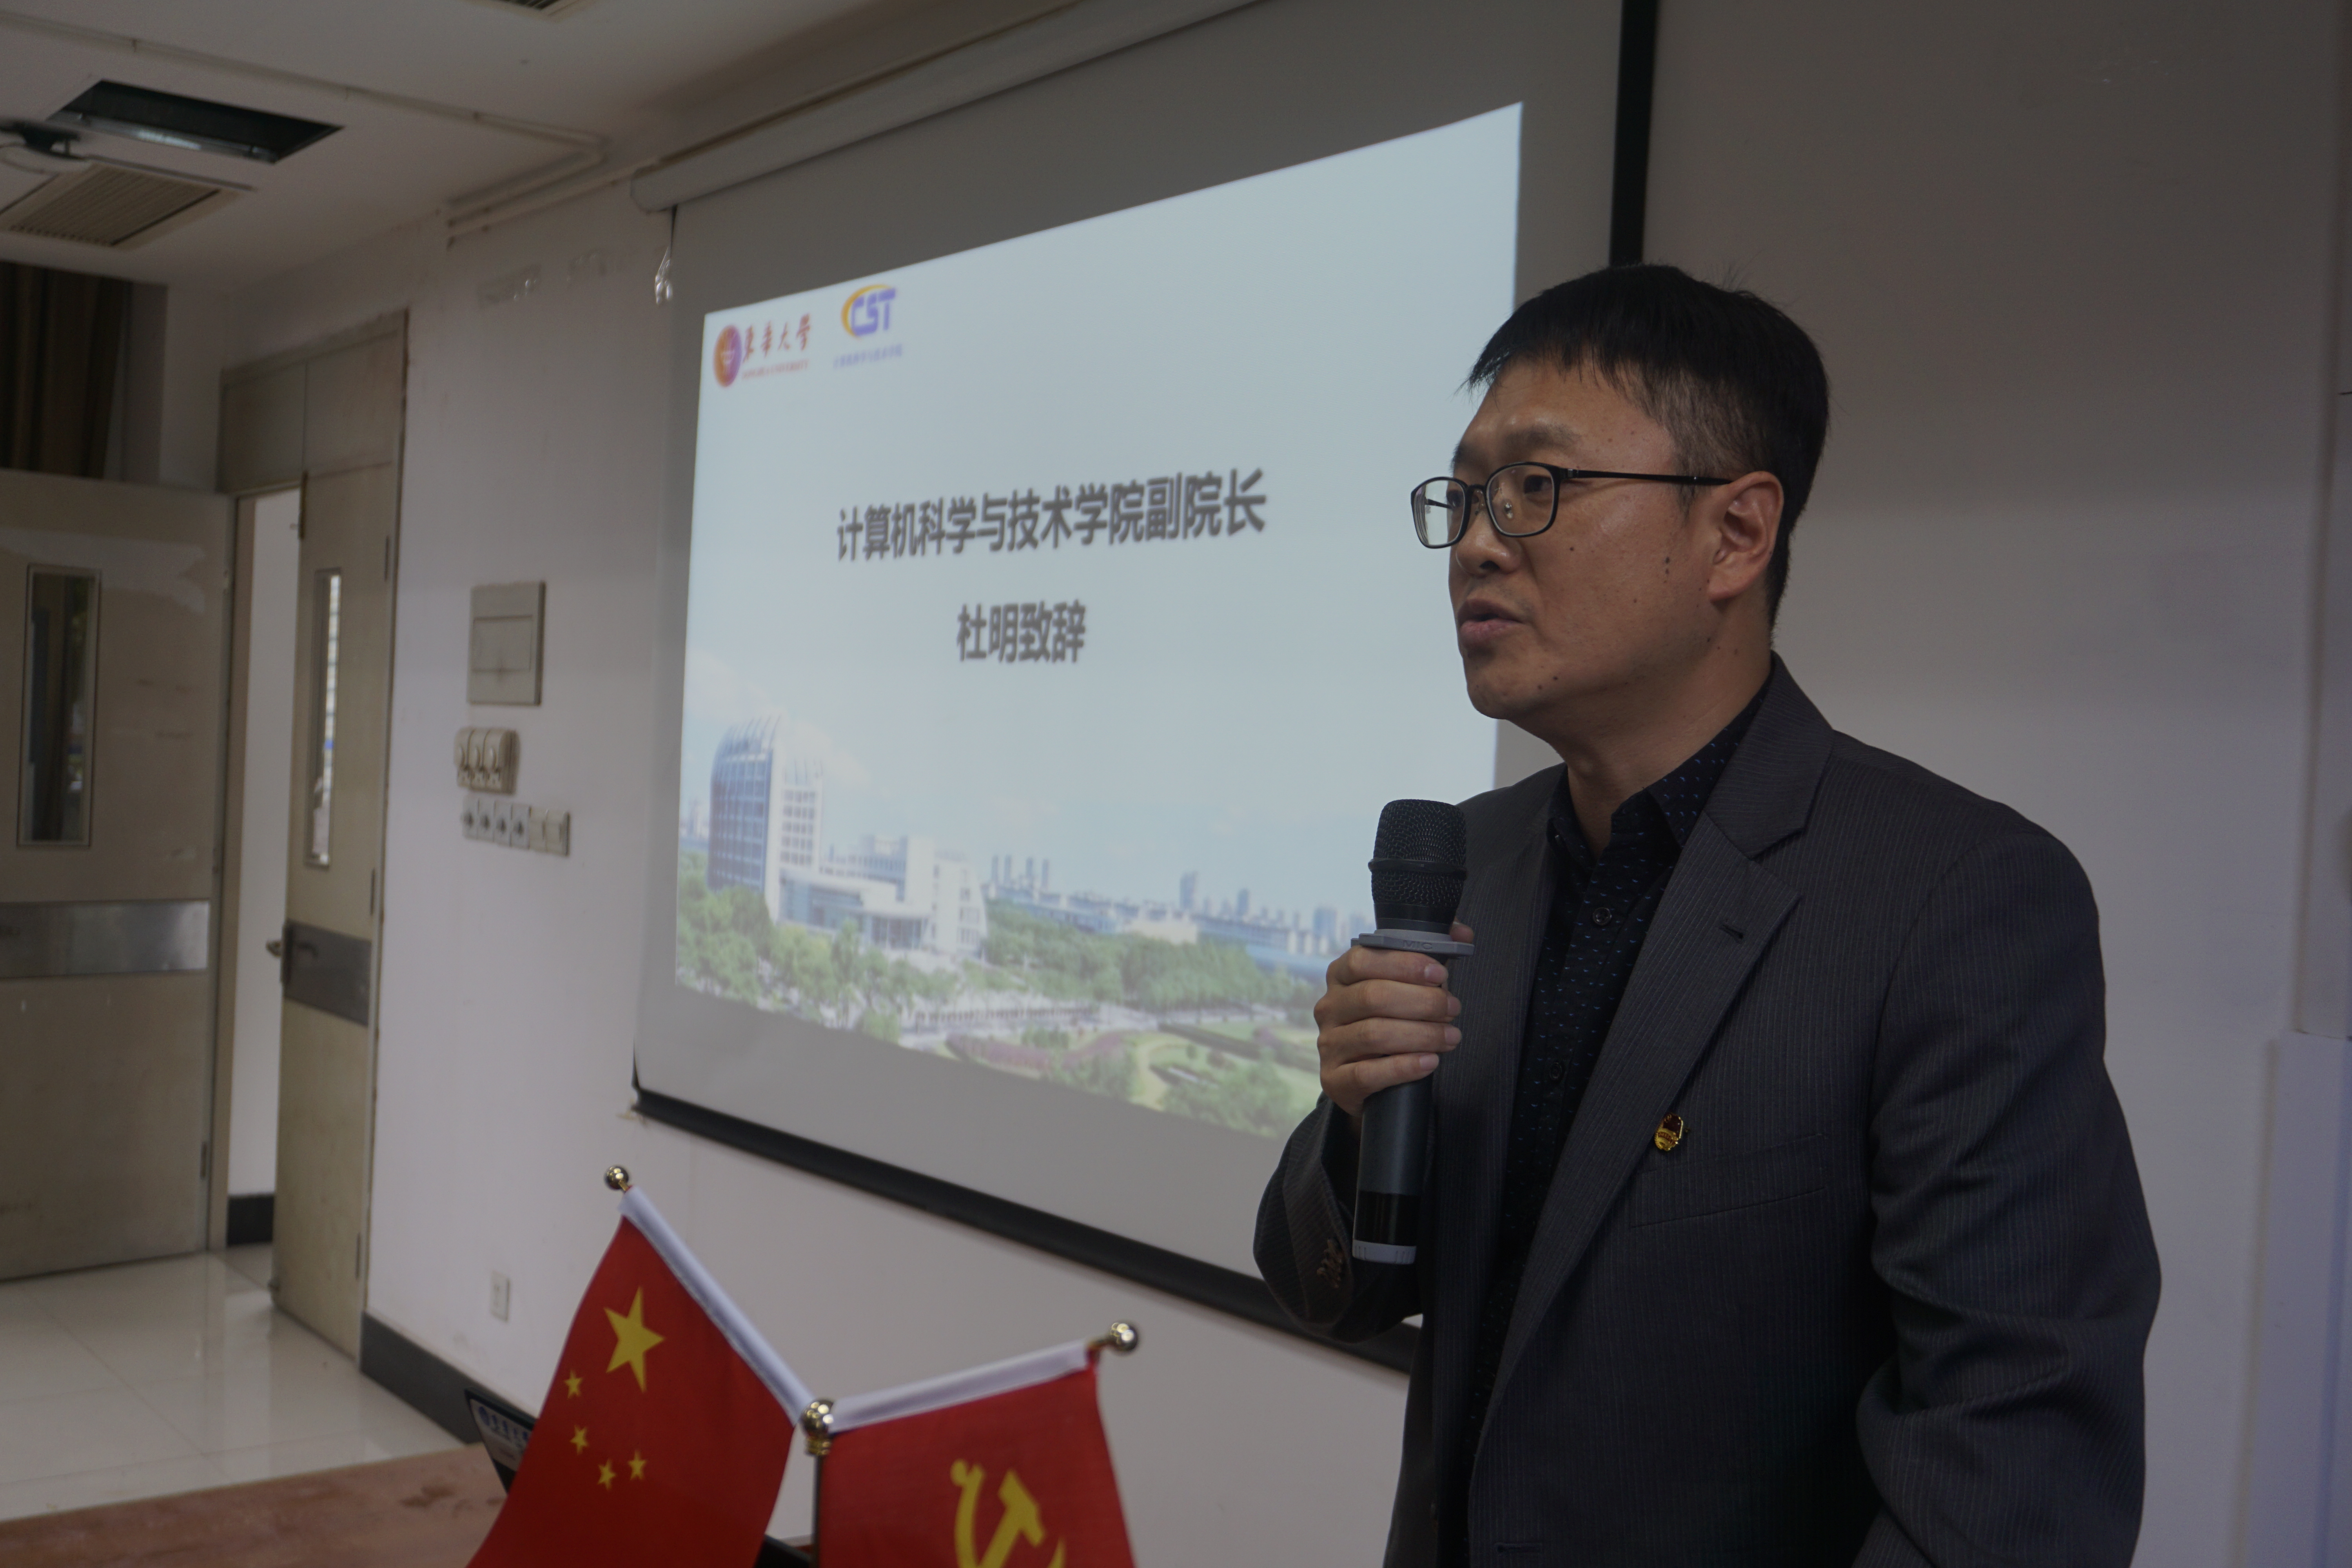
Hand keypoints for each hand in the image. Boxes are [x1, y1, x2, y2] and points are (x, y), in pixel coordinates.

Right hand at [1313, 922, 1470, 1121]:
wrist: (1365, 1078)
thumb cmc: (1389, 1021)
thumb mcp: (1403, 987)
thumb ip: (1429, 957)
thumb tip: (1462, 933)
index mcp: (1340, 977)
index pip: (1363, 960)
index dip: (1404, 964)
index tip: (1439, 973)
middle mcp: (1329, 1007)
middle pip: (1373, 997)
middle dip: (1422, 1002)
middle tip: (1453, 1008)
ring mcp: (1328, 1044)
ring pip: (1374, 1035)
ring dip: (1421, 1034)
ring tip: (1451, 1037)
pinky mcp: (1334, 1080)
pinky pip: (1368, 1073)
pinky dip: (1404, 1067)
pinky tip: (1429, 1062)